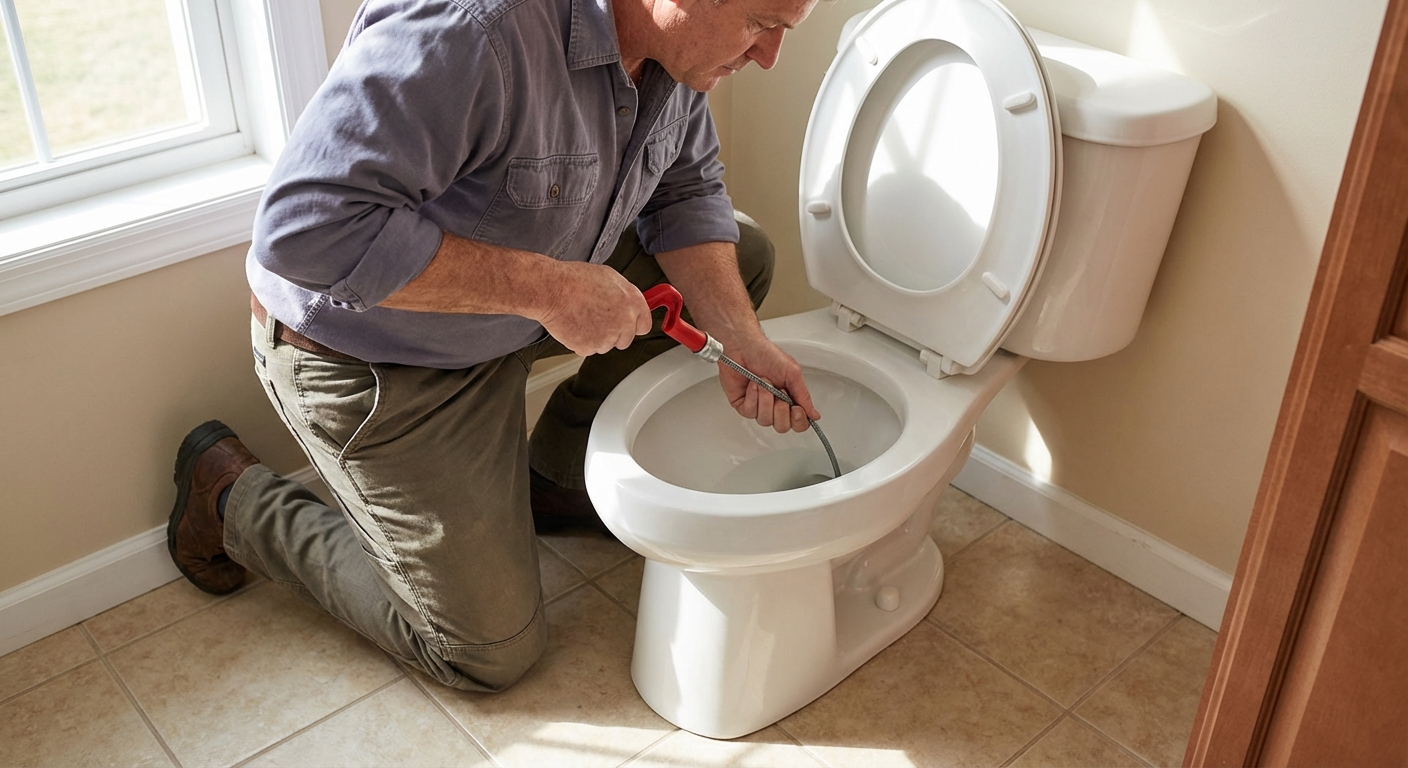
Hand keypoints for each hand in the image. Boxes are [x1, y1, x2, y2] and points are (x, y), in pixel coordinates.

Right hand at [535, 262, 652, 355]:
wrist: (552, 289)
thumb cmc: (575, 280)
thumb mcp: (609, 277)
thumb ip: (624, 294)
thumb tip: (627, 302)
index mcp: (633, 302)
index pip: (644, 325)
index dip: (633, 325)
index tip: (626, 325)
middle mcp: (624, 321)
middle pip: (625, 340)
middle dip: (613, 333)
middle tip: (597, 318)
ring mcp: (608, 337)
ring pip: (606, 345)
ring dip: (596, 337)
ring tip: (582, 317)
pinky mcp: (590, 347)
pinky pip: (588, 350)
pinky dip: (581, 342)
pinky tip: (574, 324)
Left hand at [718, 332, 820, 432]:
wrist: (744, 347)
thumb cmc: (767, 355)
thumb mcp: (792, 373)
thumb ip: (803, 396)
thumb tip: (814, 415)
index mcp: (790, 399)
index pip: (798, 423)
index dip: (799, 421)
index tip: (796, 409)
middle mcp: (774, 405)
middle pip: (782, 427)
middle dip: (781, 410)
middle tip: (780, 393)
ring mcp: (758, 407)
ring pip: (765, 420)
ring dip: (766, 400)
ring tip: (764, 383)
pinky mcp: (743, 405)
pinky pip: (750, 412)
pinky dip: (753, 397)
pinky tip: (752, 385)